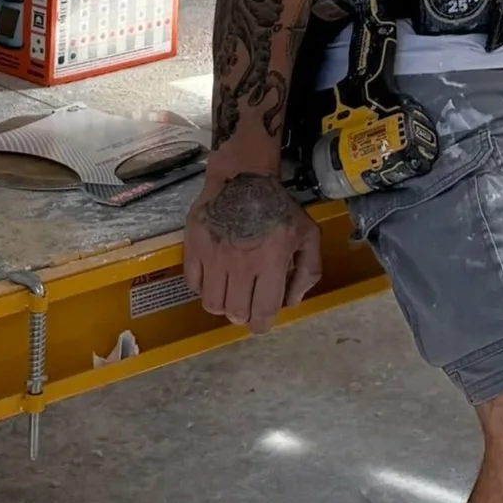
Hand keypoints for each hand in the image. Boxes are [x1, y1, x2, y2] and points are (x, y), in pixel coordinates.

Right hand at [184, 165, 323, 332]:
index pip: (264, 310)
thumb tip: (292, 302)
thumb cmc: (279, 207)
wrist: (243, 178)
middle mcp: (241, 264)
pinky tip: (215, 275)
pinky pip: (194, 285)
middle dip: (244, 315)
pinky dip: (204, 287)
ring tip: (231, 292)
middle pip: (236, 313)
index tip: (261, 321)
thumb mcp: (308, 234)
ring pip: (213, 305)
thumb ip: (308, 271)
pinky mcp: (193, 249)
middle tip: (247, 304)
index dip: (262, 323)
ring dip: (223, 304)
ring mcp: (214, 257)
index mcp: (271, 261)